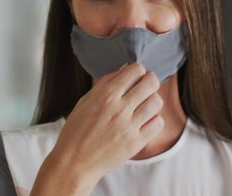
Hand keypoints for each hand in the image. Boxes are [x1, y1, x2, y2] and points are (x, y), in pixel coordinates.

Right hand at [34, 63, 163, 193]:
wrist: (74, 162)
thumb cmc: (76, 130)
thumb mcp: (85, 101)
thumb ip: (105, 83)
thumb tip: (125, 68)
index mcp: (106, 95)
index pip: (136, 70)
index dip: (138, 71)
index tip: (136, 76)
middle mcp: (120, 109)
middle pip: (151, 83)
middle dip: (150, 81)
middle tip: (145, 87)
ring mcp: (129, 126)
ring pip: (156, 102)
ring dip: (152, 100)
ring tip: (144, 105)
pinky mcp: (136, 143)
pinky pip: (158, 123)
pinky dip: (154, 120)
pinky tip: (144, 122)